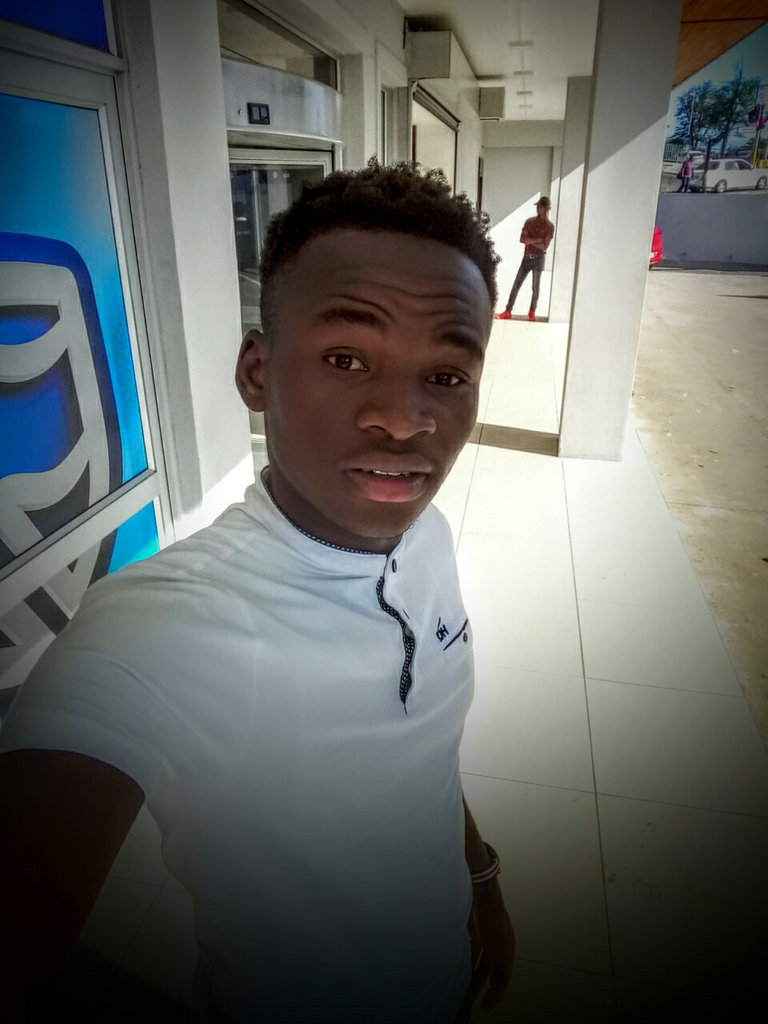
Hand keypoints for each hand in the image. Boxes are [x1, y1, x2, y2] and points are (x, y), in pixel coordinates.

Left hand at [467, 876, 515, 1009]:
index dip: (495, 992)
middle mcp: (495, 942)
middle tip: (470, 999)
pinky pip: (466, 949)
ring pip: (476, 959)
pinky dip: (462, 959)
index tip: (487, 1005)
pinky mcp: (469, 927)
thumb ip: (500, 970)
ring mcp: (481, 934)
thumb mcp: (500, 948)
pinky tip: (455, 966)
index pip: (502, 975)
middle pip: (488, 968)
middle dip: (480, 984)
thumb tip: (499, 992)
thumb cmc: (492, 914)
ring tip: (460, 986)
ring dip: (469, 972)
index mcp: (506, 947)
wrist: (479, 889)